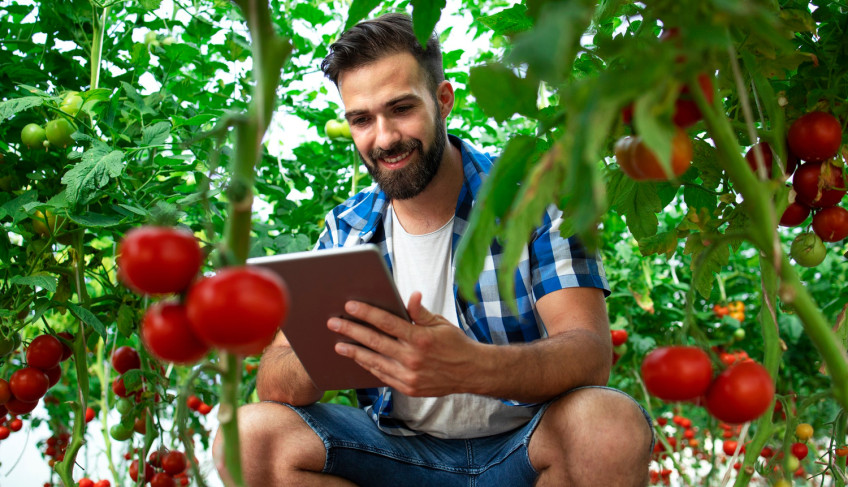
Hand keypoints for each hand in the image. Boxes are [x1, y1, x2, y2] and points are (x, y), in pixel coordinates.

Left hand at [327, 292, 484, 396]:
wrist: (471, 372)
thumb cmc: (455, 344)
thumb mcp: (440, 323)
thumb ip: (420, 312)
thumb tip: (410, 296)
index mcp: (420, 338)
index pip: (387, 322)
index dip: (366, 313)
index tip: (350, 305)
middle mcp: (413, 358)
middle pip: (375, 341)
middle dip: (351, 330)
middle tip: (333, 323)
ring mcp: (409, 376)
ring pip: (374, 361)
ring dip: (354, 352)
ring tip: (338, 344)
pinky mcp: (408, 388)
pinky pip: (382, 375)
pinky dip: (368, 366)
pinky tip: (358, 358)